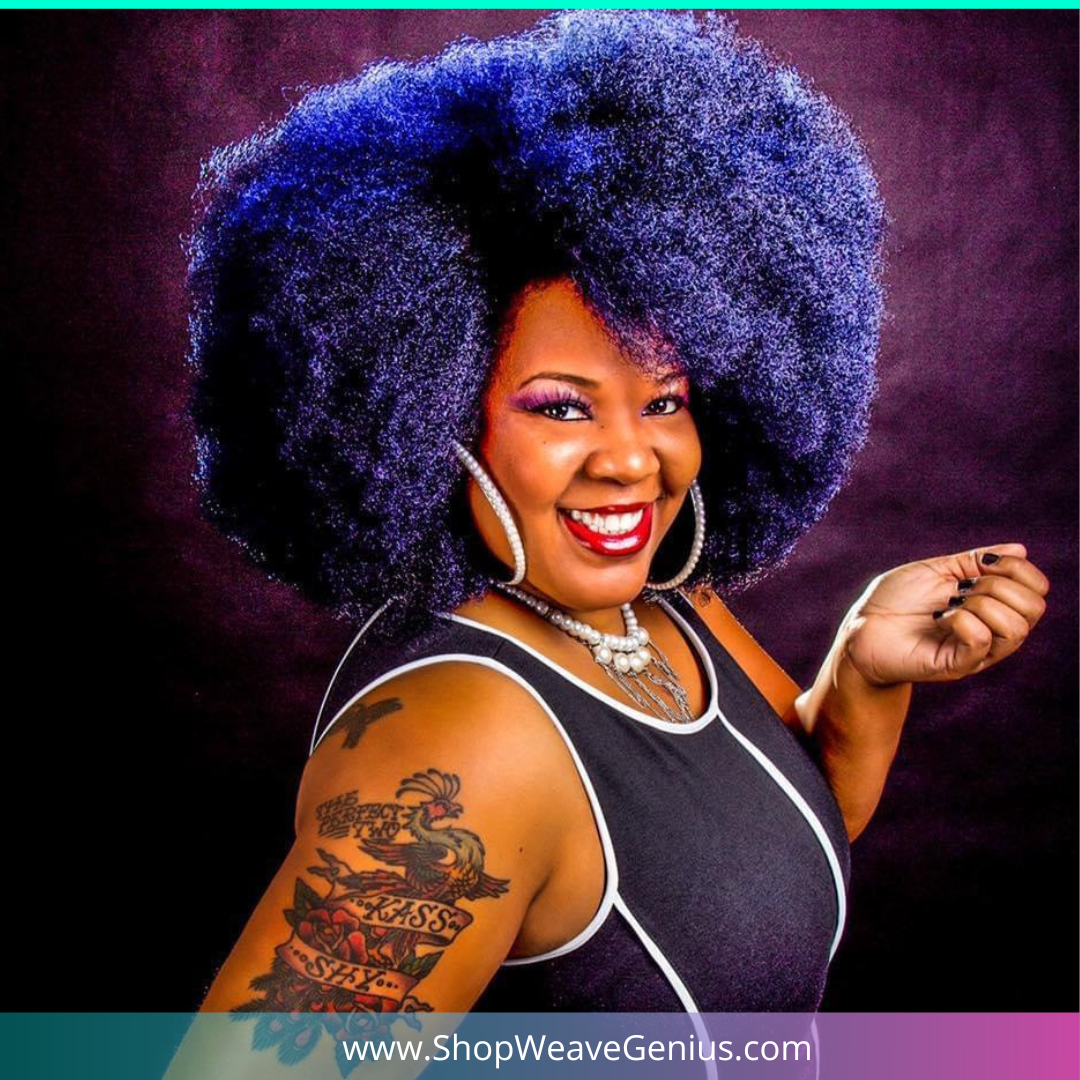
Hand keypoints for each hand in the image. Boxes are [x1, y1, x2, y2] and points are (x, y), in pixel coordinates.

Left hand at [840, 543, 1048, 686]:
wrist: (860, 628)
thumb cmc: (894, 599)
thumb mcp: (937, 570)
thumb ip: (976, 561)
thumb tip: (1021, 550)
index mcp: (992, 607)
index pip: (1036, 591)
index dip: (1020, 570)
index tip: (985, 563)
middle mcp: (992, 631)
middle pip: (1033, 609)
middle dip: (1000, 585)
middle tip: (962, 587)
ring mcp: (975, 651)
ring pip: (1015, 628)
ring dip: (982, 604)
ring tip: (950, 604)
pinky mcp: (955, 665)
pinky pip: (982, 642)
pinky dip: (964, 620)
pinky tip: (941, 617)